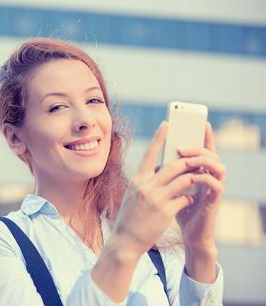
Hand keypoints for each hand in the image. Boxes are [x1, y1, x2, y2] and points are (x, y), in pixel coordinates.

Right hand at [109, 121, 196, 256]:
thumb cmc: (129, 217)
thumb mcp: (133, 195)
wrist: (124, 241)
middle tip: (197, 156)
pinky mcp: (165, 211)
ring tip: (199, 177)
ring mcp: (156, 199)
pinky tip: (190, 199)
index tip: (167, 124)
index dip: (159, 137)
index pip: (149, 154)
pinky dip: (190, 196)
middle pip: (173, 165)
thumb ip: (145, 182)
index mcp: (137, 180)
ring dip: (194, 177)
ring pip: (183, 180)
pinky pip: (185, 198)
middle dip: (188, 160)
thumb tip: (159, 171)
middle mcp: (146, 186)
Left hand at [175, 122, 224, 276]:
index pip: (202, 150)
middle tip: (182, 145)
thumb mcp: (169, 189)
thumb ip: (166, 176)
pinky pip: (215, 183)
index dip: (204, 136)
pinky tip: (194, 175)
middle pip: (211, 153)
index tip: (201, 122)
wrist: (187, 234)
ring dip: (203, 159)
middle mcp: (208, 177)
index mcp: (198, 172)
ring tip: (187, 157)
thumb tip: (154, 162)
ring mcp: (213, 188)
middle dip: (198, 146)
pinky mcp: (214, 200)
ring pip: (218, 165)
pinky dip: (205, 177)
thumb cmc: (177, 210)